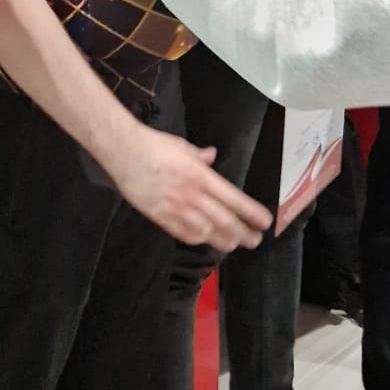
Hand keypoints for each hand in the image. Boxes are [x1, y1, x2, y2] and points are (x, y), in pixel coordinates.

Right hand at [110, 128, 271, 250]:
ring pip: (207, 233)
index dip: (252, 214)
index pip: (235, 200)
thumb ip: (200, 156)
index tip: (265, 222)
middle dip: (243, 234)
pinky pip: (184, 234)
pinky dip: (197, 239)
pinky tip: (203, 239)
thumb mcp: (182, 146)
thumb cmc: (154, 145)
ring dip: (223, 240)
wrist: (124, 152)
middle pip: (225, 222)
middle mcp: (193, 196)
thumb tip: (212, 156)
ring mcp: (177, 209)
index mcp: (202, 176)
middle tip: (254, 240)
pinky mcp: (161, 217)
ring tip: (232, 244)